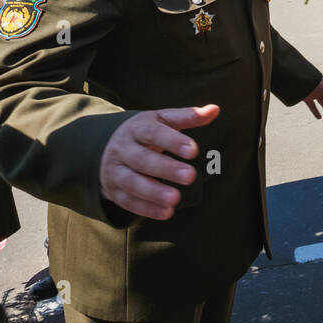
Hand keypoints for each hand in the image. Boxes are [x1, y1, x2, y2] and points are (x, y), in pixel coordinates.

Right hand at [99, 105, 219, 219]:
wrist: (107, 148)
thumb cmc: (145, 132)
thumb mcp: (162, 120)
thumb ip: (188, 117)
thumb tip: (215, 109)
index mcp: (137, 128)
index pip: (153, 133)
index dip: (172, 141)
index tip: (193, 150)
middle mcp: (122, 149)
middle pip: (142, 159)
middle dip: (166, 169)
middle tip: (190, 176)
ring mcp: (115, 171)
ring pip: (131, 182)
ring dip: (153, 192)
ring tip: (176, 198)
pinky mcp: (114, 191)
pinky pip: (128, 201)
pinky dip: (146, 208)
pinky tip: (166, 212)